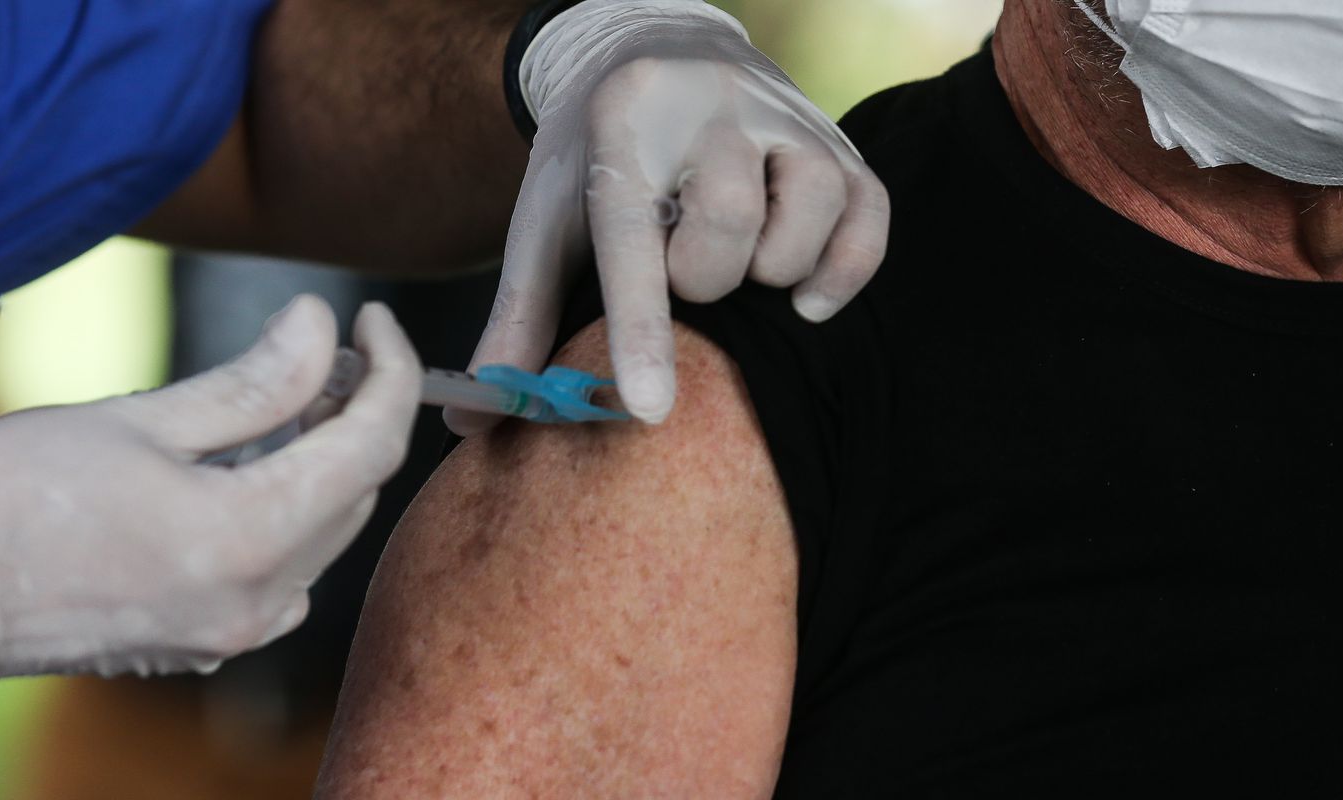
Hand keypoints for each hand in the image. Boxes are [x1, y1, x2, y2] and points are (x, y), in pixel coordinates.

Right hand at [0, 296, 419, 715]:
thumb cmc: (11, 497)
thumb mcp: (142, 419)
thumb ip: (254, 379)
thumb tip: (321, 326)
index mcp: (249, 540)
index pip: (371, 446)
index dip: (389, 371)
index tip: (372, 320)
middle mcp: (258, 600)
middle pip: (357, 493)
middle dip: (356, 412)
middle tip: (327, 348)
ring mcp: (234, 632)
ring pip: (326, 533)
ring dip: (325, 461)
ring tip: (290, 395)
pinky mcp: (207, 641)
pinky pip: (287, 571)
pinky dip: (290, 511)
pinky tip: (253, 465)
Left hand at [449, 0, 889, 433]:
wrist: (658, 50)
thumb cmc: (595, 157)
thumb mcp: (545, 219)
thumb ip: (517, 316)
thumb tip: (474, 414)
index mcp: (620, 126)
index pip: (630, 238)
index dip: (641, 329)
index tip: (647, 409)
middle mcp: (707, 106)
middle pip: (724, 228)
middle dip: (703, 281)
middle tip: (685, 269)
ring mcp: (782, 116)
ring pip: (805, 219)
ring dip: (774, 271)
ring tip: (741, 264)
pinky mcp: (839, 137)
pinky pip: (868, 216)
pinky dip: (844, 269)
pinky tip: (805, 292)